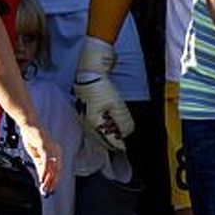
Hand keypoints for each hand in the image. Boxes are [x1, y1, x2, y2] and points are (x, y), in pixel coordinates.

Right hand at [18, 120, 60, 194]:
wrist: (27, 125)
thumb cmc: (33, 137)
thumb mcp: (36, 155)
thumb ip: (41, 165)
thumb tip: (43, 176)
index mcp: (56, 153)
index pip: (57, 170)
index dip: (54, 180)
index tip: (51, 189)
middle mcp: (57, 151)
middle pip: (57, 170)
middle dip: (52, 182)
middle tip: (47, 192)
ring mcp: (53, 148)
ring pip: (53, 167)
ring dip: (48, 179)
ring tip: (44, 188)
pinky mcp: (46, 146)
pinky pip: (47, 161)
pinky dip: (45, 171)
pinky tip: (42, 178)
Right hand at [72, 36, 134, 150]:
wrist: (90, 67)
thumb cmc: (100, 85)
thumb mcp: (116, 106)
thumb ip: (123, 122)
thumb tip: (127, 134)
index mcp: (92, 124)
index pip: (107, 141)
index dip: (119, 145)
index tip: (128, 147)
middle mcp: (86, 121)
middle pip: (102, 136)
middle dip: (114, 139)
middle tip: (125, 142)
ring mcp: (86, 113)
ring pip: (99, 128)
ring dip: (110, 131)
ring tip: (120, 132)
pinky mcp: (89, 105)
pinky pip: (99, 119)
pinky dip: (106, 122)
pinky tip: (111, 121)